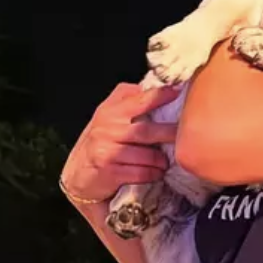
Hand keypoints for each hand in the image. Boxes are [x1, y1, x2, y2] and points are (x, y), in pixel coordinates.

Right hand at [60, 81, 180, 204]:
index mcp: (109, 112)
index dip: (159, 96)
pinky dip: (153, 173)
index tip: (177, 93)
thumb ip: (126, 101)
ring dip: (160, 160)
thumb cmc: (99, 144)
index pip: (138, 100)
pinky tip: (156, 173)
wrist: (77, 175)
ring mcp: (107, 151)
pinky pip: (141, 173)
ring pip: (146, 155)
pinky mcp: (110, 173)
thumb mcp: (107, 117)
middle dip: (168, 134)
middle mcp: (107, 129)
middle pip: (146, 130)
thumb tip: (152, 87)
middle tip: (184, 136)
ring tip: (166, 161)